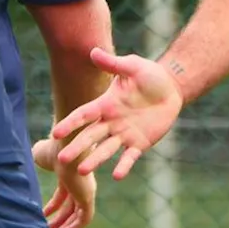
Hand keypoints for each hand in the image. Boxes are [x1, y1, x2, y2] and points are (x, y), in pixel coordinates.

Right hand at [31, 137, 96, 227]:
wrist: (66, 145)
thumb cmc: (52, 149)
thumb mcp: (38, 155)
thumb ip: (32, 160)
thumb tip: (20, 162)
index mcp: (70, 174)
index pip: (64, 194)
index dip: (53, 206)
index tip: (42, 214)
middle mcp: (80, 184)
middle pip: (71, 206)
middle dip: (59, 220)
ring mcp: (85, 191)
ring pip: (79, 215)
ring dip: (66, 227)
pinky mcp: (88, 197)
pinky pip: (84, 219)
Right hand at [52, 49, 183, 179]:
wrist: (172, 89)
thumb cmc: (150, 75)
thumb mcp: (133, 67)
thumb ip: (114, 64)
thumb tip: (94, 51)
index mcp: (106, 104)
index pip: (84, 115)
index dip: (70, 124)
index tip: (56, 133)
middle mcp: (111, 122)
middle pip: (90, 136)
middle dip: (77, 147)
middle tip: (62, 160)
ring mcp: (124, 134)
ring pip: (105, 149)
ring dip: (94, 160)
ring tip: (82, 171)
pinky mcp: (139, 143)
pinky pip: (129, 157)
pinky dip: (123, 166)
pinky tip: (116, 176)